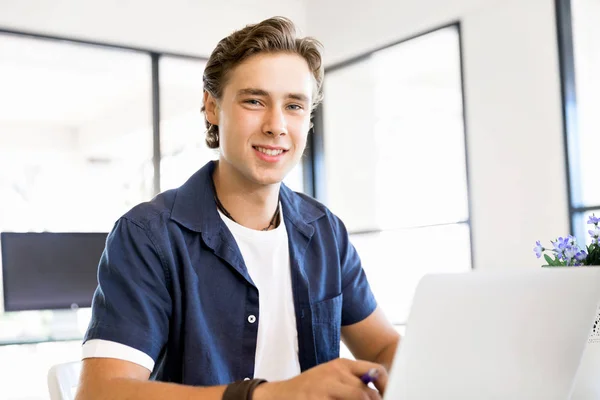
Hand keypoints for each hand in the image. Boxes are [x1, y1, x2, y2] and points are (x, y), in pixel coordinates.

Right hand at [253, 358, 387, 399]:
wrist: (279, 396)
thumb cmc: (309, 388)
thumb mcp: (331, 377)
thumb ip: (353, 381)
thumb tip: (379, 392)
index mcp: (341, 364)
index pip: (376, 371)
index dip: (387, 386)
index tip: (389, 396)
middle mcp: (335, 373)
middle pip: (367, 393)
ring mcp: (325, 388)